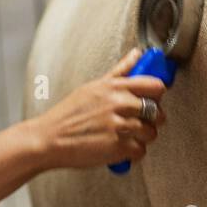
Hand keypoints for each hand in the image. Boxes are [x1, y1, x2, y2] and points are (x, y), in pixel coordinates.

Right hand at [27, 48, 167, 171]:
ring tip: (126, 136)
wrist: (49, 139)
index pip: (155, 86)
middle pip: (157, 112)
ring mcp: (119, 126)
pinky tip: (120, 147)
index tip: (153, 99)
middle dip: (151, 120)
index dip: (157, 94)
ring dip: (142, 137)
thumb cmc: (69, 114)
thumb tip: (137, 54)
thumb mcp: (94, 86)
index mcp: (114, 87)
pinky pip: (140, 151)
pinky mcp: (117, 148)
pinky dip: (132, 153)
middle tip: (138, 121)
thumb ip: (121, 71)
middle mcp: (119, 104)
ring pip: (150, 133)